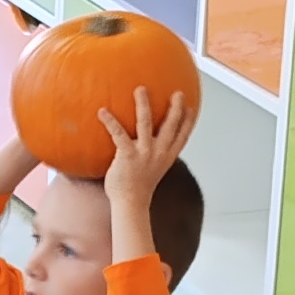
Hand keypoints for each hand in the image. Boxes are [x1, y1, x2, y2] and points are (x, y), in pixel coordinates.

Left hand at [99, 88, 196, 202]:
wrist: (131, 204)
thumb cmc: (138, 189)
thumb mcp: (152, 172)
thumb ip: (153, 158)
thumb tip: (147, 151)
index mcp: (166, 157)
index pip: (182, 137)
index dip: (189, 122)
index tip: (192, 109)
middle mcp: (159, 152)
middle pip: (170, 126)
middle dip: (175, 108)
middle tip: (178, 93)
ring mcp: (144, 153)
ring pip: (146, 122)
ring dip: (143, 104)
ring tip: (140, 89)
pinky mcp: (128, 155)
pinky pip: (119, 134)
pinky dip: (110, 121)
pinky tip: (102, 111)